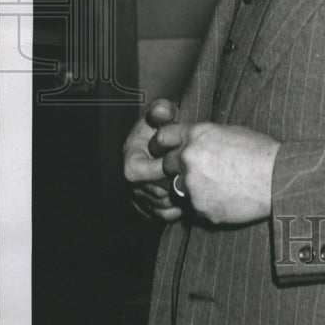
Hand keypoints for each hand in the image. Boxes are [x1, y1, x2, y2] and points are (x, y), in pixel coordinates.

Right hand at [123, 98, 184, 221]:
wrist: (170, 137)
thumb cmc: (166, 124)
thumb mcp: (164, 112)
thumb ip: (162, 110)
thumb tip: (162, 110)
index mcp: (131, 155)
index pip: (134, 171)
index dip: (155, 170)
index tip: (176, 166)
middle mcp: (132, 177)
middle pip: (148, 191)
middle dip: (170, 185)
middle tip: (189, 177)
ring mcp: (141, 192)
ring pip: (157, 205)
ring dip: (176, 198)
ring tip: (193, 186)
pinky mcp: (153, 205)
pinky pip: (163, 214)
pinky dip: (178, 208)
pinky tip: (190, 197)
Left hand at [154, 121, 280, 225]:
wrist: (278, 178)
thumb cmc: (260, 152)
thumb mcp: (230, 133)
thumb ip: (204, 138)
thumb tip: (191, 143)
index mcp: (197, 134)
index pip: (162, 137)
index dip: (162, 145)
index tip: (164, 150)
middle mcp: (189, 157)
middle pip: (166, 164)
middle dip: (177, 168)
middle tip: (199, 171)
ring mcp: (192, 184)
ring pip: (179, 188)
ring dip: (192, 188)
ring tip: (219, 185)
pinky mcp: (199, 208)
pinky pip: (195, 207)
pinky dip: (206, 205)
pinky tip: (226, 198)